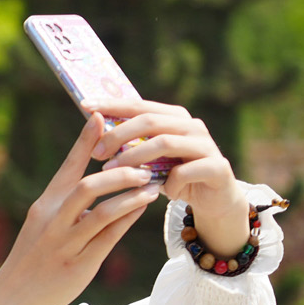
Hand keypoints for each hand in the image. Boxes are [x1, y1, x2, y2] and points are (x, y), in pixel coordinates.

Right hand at [0, 112, 163, 304]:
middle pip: (88, 186)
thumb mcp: (43, 226)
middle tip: (143, 163)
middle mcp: (53, 220)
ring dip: (129, 195)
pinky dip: (127, 219)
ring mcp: (65, 243)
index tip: (101, 116)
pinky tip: (142, 207)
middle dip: (119, 172)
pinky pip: (108, 238)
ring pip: (102, 212)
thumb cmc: (31, 258)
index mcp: (45, 205)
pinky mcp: (78, 264)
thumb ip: (68, 206)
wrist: (11, 296)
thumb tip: (100, 183)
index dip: (84, 141)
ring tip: (150, 184)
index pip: (67, 167)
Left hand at [85, 97, 247, 253]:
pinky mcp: (218, 167)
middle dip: (118, 135)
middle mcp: (192, 126)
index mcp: (174, 117)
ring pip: (165, 143)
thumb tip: (92, 130)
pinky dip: (167, 181)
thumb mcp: (149, 158)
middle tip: (96, 153)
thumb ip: (131, 143)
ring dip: (135, 157)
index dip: (112, 104)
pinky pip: (185, 171)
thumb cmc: (174, 175)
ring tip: (113, 171)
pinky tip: (159, 191)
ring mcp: (207, 145)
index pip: (139, 105)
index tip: (85, 106)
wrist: (213, 200)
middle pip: (149, 121)